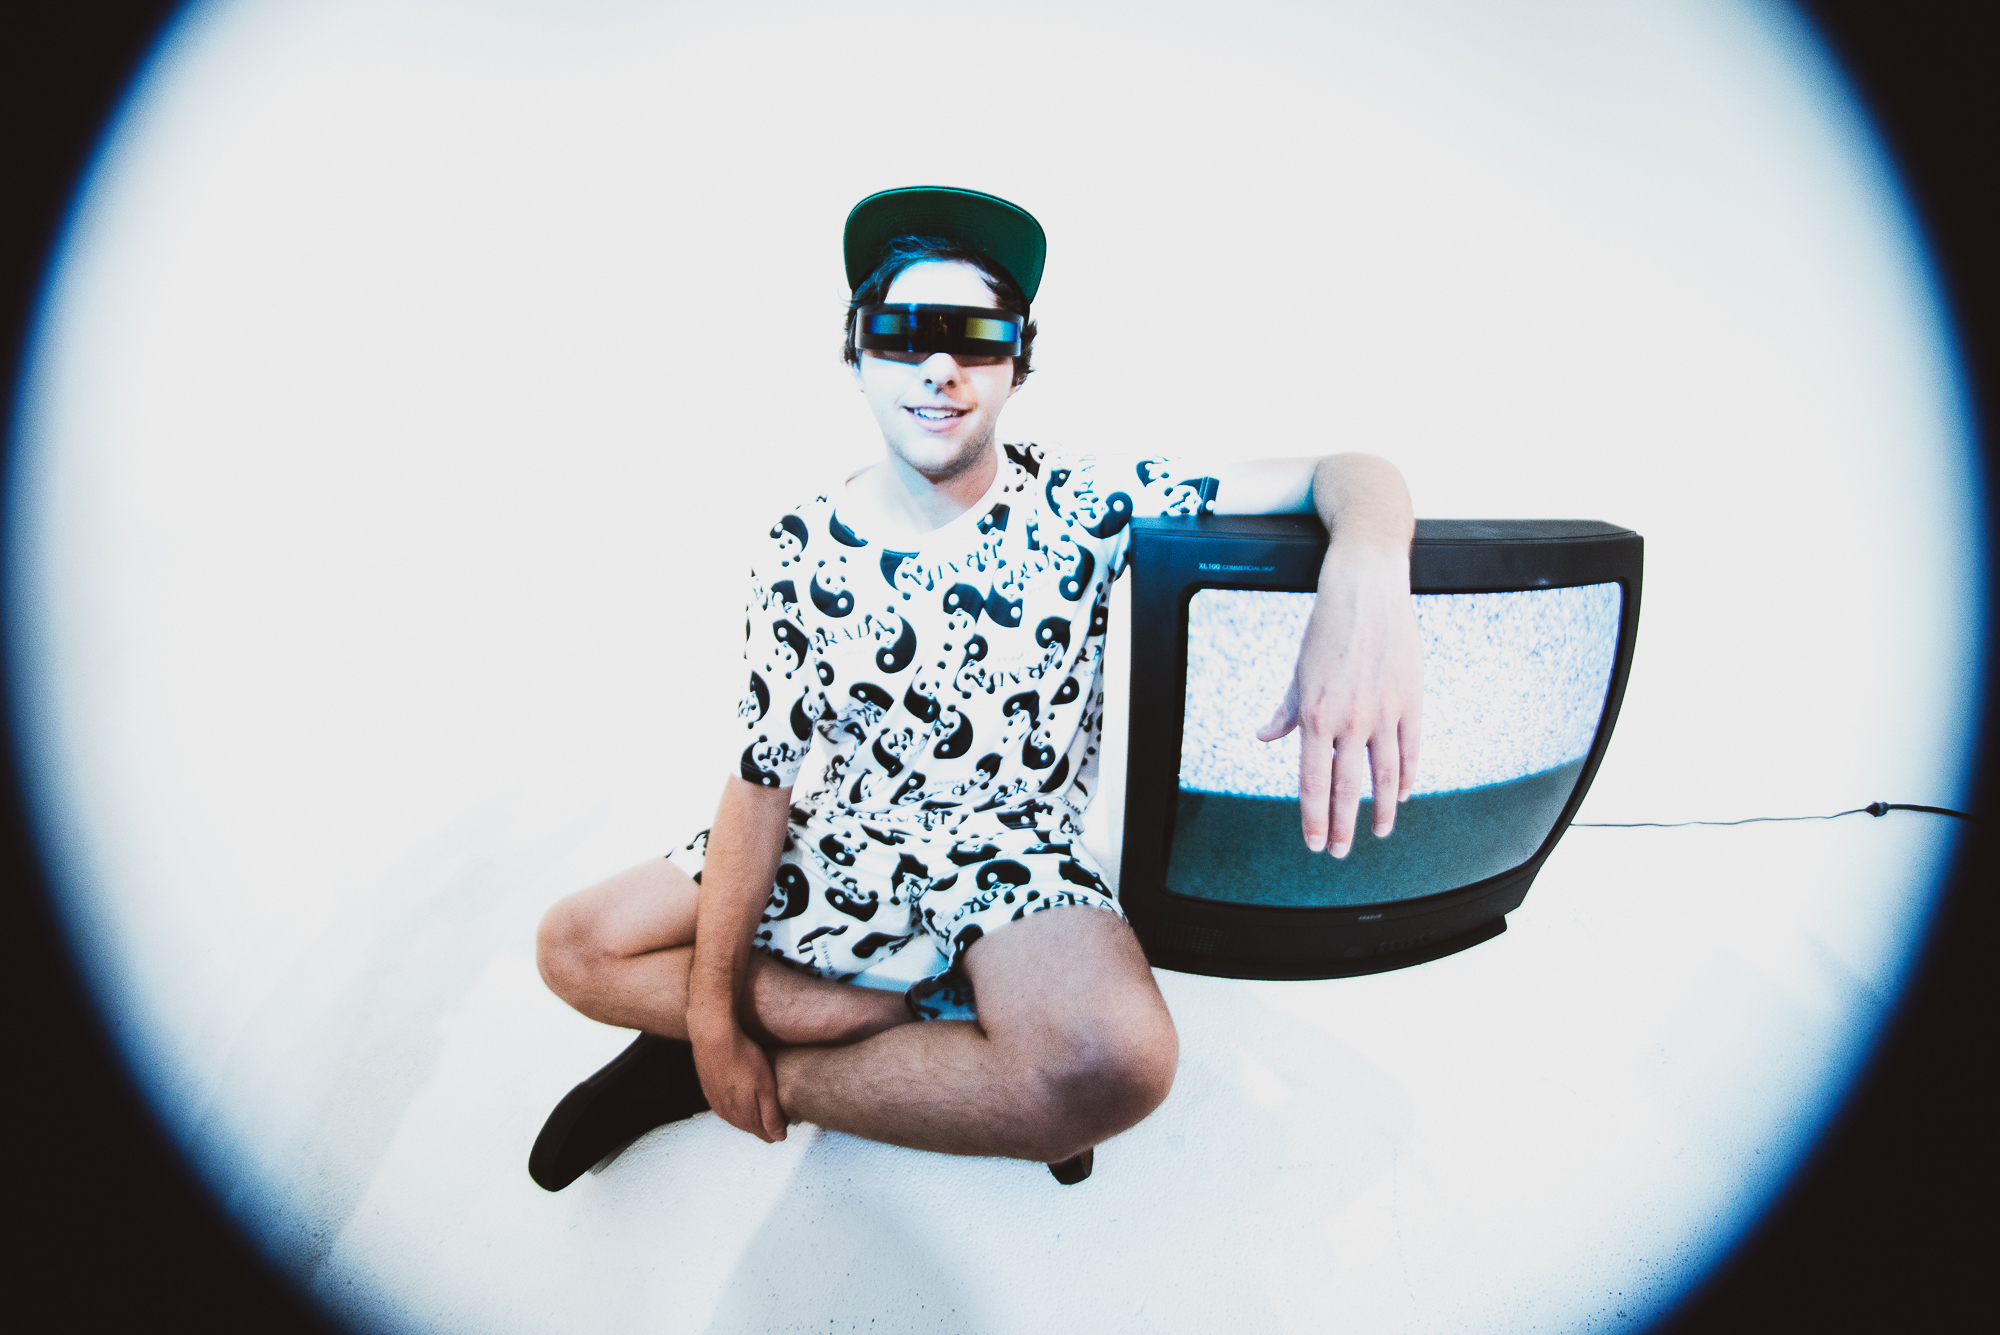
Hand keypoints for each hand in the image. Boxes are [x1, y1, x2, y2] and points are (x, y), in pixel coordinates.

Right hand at [688, 1009, 788, 1142]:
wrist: (714, 1037)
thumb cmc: (744, 1059)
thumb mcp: (766, 1087)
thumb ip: (772, 1115)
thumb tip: (779, 1138)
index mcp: (744, 1117)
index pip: (765, 1135)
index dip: (778, 1127)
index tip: (786, 1113)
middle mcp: (728, 1115)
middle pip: (751, 1127)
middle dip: (764, 1121)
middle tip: (776, 1104)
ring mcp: (716, 1104)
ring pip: (737, 1117)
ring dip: (749, 1112)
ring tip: (760, 1097)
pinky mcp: (709, 1091)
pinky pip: (725, 1105)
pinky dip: (735, 1102)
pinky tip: (740, 1091)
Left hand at [1257, 545, 1421, 856]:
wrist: (1366, 590)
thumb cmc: (1327, 628)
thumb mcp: (1299, 671)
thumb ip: (1286, 711)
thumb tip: (1265, 736)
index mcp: (1315, 715)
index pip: (1312, 782)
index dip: (1314, 818)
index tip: (1316, 844)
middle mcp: (1349, 720)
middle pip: (1347, 788)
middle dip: (1343, 826)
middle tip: (1340, 853)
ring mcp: (1384, 712)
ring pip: (1385, 776)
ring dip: (1380, 810)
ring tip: (1377, 831)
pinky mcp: (1411, 701)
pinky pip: (1412, 750)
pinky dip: (1408, 777)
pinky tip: (1401, 795)